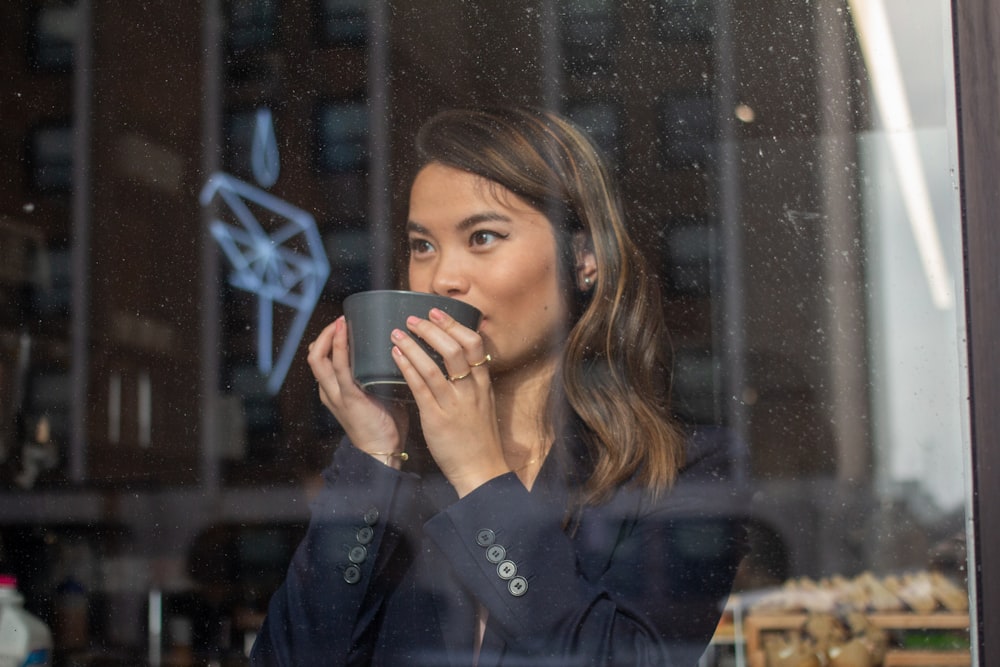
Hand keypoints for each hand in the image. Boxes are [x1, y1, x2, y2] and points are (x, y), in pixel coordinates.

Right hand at [307, 317, 407, 463]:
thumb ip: (381, 378)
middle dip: (325, 334)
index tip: (344, 324)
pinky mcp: (349, 397)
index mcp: (335, 391)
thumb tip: (402, 355)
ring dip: (330, 336)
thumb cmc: (386, 425)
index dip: (328, 341)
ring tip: (342, 321)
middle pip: (314, 356)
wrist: (383, 452)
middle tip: (342, 319)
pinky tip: (347, 333)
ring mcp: (336, 394)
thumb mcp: (379, 396)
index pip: (322, 360)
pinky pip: (339, 367)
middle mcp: (330, 391)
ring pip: (319, 358)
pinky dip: (340, 347)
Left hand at [390, 308, 508, 495]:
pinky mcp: (437, 417)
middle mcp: (470, 390)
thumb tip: (454, 363)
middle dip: (433, 329)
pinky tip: (396, 356)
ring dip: (414, 344)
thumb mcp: (482, 405)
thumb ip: (471, 384)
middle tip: (414, 317)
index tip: (438, 313)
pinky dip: (408, 367)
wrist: (481, 471)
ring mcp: (454, 403)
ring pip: (435, 365)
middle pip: (456, 348)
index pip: (475, 344)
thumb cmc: (478, 439)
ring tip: (397, 332)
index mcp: (482, 384)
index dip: (455, 325)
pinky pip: (421, 387)